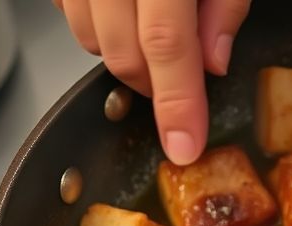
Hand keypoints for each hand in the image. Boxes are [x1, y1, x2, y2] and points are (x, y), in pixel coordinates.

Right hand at [54, 0, 251, 164]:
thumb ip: (225, 6)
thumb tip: (213, 61)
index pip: (167, 45)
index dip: (178, 102)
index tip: (185, 147)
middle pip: (123, 55)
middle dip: (154, 83)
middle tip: (184, 76)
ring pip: (89, 40)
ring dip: (125, 52)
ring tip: (157, 23)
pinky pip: (66, 13)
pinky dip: (96, 25)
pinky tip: (124, 9)